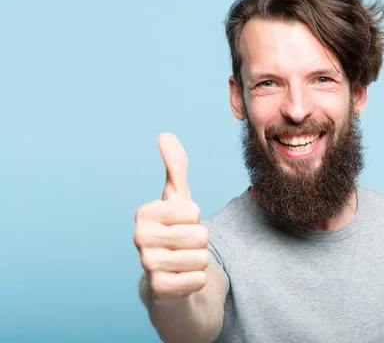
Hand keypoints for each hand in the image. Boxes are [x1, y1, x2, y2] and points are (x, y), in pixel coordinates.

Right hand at [134, 132, 209, 299]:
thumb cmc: (174, 235)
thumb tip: (165, 135)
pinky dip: (197, 281)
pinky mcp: (159, 290)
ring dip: (199, 262)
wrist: (168, 282)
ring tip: (183, 263)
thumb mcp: (177, 200)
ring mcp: (147, 265)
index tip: (181, 226)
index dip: (195, 219)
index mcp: (144, 213)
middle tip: (185, 247)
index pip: (194, 210)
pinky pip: (198, 279)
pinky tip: (182, 280)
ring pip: (201, 257)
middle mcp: (139, 238)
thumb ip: (175, 168)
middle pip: (200, 234)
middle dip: (200, 242)